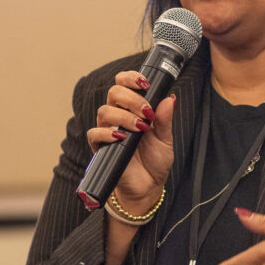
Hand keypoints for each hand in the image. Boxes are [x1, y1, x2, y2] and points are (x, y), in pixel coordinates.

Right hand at [86, 70, 173, 211]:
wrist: (149, 186)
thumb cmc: (155, 161)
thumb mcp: (165, 139)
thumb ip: (165, 119)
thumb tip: (170, 98)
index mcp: (133, 109)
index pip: (124, 84)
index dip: (131, 78)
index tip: (145, 83)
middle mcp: (118, 117)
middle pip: (113, 93)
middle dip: (132, 98)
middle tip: (147, 112)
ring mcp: (108, 131)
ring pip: (104, 111)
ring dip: (124, 116)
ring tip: (140, 128)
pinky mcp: (101, 148)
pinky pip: (94, 134)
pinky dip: (107, 133)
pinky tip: (122, 137)